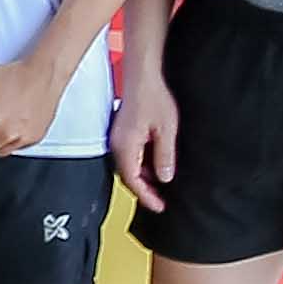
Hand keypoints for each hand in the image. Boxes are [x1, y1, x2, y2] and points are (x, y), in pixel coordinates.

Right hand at [111, 78, 180, 210]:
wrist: (142, 76)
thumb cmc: (153, 98)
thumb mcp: (166, 130)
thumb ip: (164, 156)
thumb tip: (164, 178)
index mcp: (125, 147)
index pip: (133, 181)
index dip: (146, 196)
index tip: (159, 207)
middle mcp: (116, 145)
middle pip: (127, 177)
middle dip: (144, 191)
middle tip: (160, 201)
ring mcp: (116, 139)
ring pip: (127, 167)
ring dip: (143, 178)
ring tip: (160, 185)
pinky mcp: (120, 133)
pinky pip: (128, 157)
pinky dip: (140, 166)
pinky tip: (153, 165)